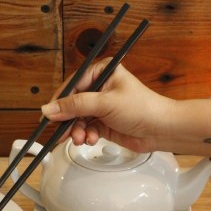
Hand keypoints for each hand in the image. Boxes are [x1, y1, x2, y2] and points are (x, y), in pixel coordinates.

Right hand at [40, 59, 174, 152]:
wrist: (161, 130)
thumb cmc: (142, 108)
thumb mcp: (105, 103)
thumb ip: (75, 106)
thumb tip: (50, 109)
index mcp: (102, 72)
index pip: (73, 84)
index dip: (60, 101)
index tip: (49, 114)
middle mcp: (101, 87)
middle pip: (74, 103)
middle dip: (69, 120)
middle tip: (61, 131)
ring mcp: (103, 106)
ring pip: (79, 119)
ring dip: (77, 130)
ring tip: (80, 138)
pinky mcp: (105, 123)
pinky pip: (87, 129)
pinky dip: (86, 135)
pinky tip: (91, 139)